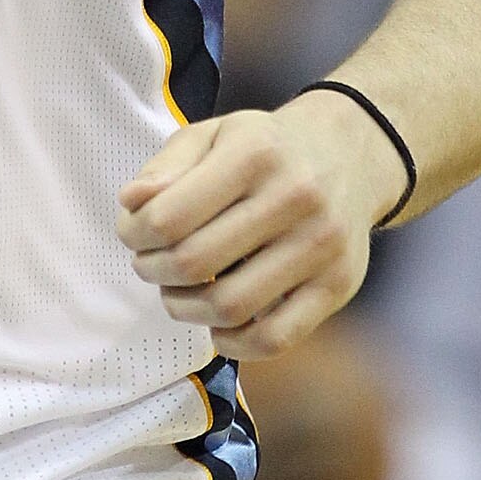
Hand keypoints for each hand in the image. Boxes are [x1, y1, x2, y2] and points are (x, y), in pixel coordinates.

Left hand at [117, 98, 406, 359]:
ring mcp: (322, 245)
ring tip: (178, 291)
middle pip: (194, 263)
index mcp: (255, 154)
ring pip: (230, 306)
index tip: (133, 234)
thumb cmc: (264, 150)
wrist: (349, 155)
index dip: (135, 234)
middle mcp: (296, 197)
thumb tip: (131, 204)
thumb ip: (165, 168)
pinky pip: (275, 338)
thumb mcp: (212, 136)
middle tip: (150, 264)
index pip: (169, 216)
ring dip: (184, 309)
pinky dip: (234, 343)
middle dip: (154, 271)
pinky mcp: (338, 285)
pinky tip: (217, 325)